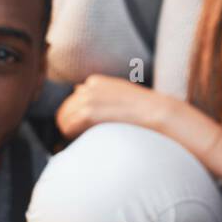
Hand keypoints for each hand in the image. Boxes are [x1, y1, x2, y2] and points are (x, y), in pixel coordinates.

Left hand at [55, 74, 170, 139]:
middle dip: (71, 122)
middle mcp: (88, 87)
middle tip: (83, 136)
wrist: (156, 111)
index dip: (78, 115)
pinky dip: (72, 135)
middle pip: (66, 108)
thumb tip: (77, 89)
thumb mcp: (121, 94)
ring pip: (64, 118)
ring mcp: (88, 99)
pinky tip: (83, 139)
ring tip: (84, 139)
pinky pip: (68, 126)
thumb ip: (101, 94)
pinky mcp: (89, 112)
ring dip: (70, 130)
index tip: (89, 126)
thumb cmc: (143, 109)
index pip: (73, 99)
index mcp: (96, 81)